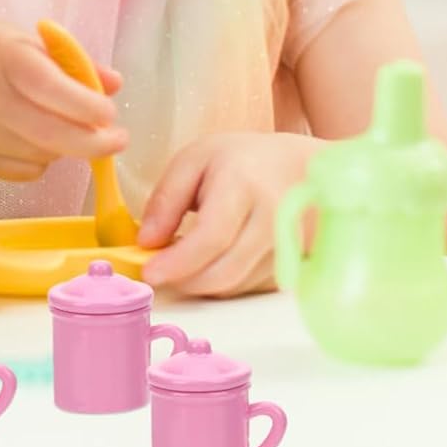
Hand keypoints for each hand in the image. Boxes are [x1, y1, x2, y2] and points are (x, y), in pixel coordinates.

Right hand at [0, 18, 125, 182]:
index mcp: (1, 57)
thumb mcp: (16, 37)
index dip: (89, 106)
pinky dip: (39, 159)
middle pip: (53, 136)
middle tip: (116, 140)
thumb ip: (68, 61)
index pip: (53, 88)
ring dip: (64, 147)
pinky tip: (26, 135)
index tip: (110, 113)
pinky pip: (24, 171)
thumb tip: (114, 84)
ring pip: (44, 156)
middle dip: (95, 144)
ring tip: (52, 121)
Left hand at [138, 132, 320, 297]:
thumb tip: (147, 242)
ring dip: (203, 283)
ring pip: (236, 285)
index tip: (150, 272)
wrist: (299, 167)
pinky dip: (225, 281)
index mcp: (243, 185)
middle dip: (185, 281)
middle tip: (161, 272)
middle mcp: (273, 219)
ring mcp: (289, 246)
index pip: (211, 237)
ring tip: (186, 259)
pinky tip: (214, 260)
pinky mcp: (294, 265)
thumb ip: (166, 199)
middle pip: (224, 272)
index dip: (178, 262)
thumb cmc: (242, 160)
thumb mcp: (194, 160)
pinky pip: (250, 286)